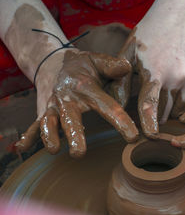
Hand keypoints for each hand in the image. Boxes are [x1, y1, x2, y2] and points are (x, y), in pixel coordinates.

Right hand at [15, 49, 138, 157]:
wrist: (54, 63)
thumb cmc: (84, 67)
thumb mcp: (97, 60)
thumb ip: (112, 65)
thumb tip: (127, 68)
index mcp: (86, 88)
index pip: (106, 106)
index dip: (121, 121)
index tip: (133, 138)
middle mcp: (67, 99)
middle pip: (71, 118)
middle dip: (74, 135)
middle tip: (79, 153)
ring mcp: (53, 107)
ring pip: (49, 123)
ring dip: (49, 136)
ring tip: (53, 150)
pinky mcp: (43, 113)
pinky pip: (33, 125)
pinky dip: (27, 136)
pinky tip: (21, 148)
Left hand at [118, 9, 184, 137]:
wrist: (180, 15)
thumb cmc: (150, 34)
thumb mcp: (129, 52)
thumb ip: (121, 80)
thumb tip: (115, 106)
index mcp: (155, 72)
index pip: (150, 105)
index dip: (149, 124)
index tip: (149, 137)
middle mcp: (177, 77)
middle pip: (167, 112)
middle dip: (158, 118)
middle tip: (151, 114)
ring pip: (182, 109)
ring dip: (172, 110)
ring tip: (164, 99)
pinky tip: (178, 93)